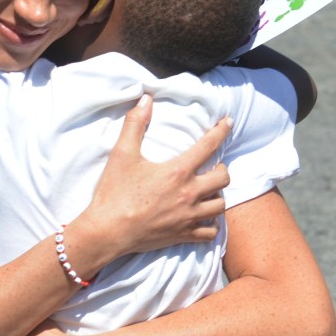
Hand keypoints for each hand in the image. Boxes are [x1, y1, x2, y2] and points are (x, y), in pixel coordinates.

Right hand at [80, 96, 230, 257]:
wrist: (108, 231)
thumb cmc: (115, 192)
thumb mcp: (122, 154)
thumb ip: (135, 124)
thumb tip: (146, 99)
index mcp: (178, 172)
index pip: (208, 146)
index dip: (221, 131)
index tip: (228, 123)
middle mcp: (189, 194)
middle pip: (223, 178)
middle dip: (221, 169)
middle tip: (211, 167)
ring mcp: (188, 217)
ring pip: (220, 205)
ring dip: (217, 196)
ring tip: (208, 192)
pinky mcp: (183, 235)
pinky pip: (210, 233)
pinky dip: (211, 225)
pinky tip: (203, 218)